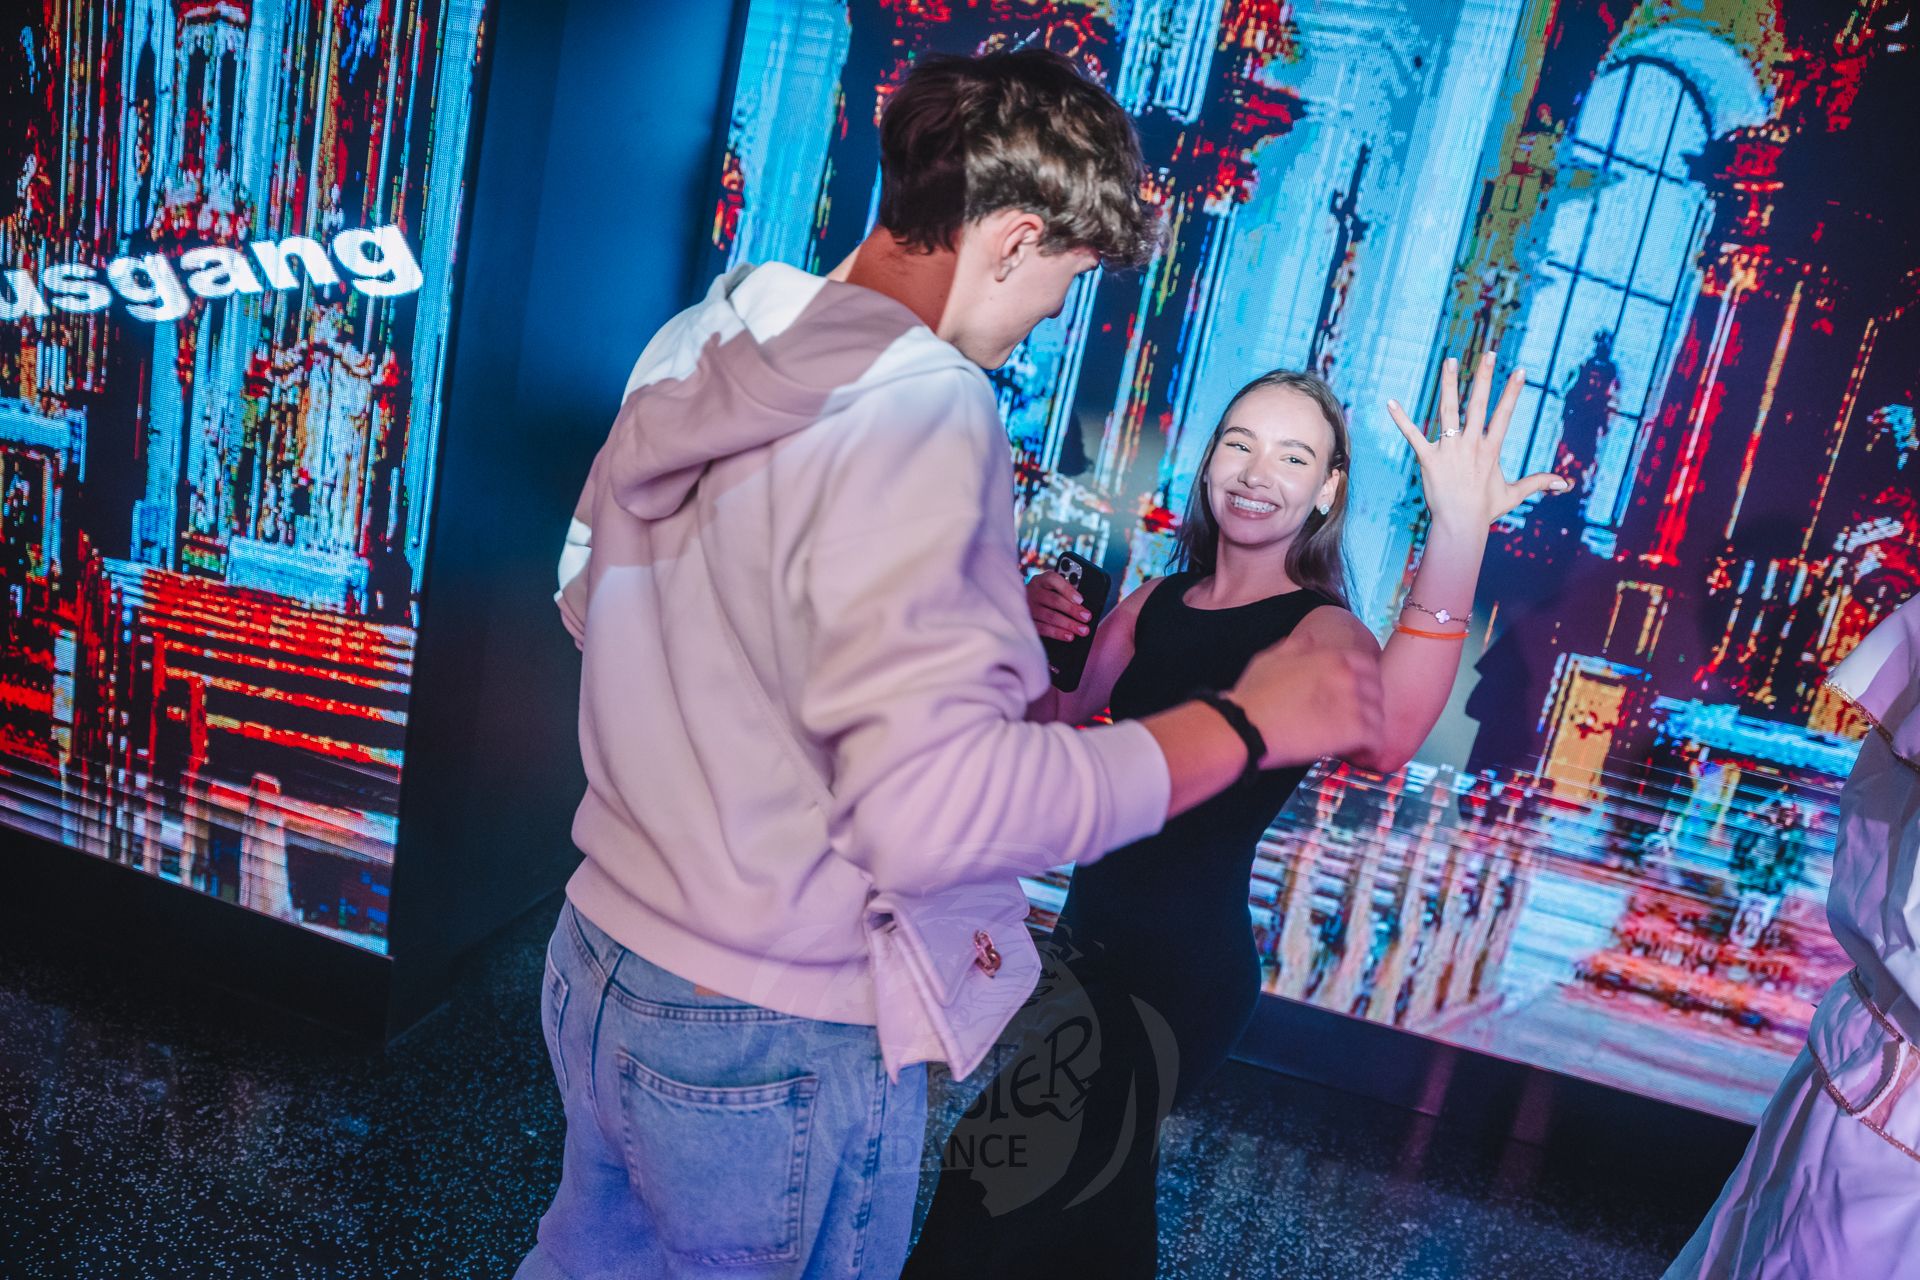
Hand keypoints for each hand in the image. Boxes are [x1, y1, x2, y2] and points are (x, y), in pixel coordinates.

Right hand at [1027, 569, 1090, 642]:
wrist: (1022, 605)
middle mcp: (1034, 592)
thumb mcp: (1053, 588)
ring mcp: (1029, 608)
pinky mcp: (1028, 622)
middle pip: (1054, 600)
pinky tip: (1069, 636)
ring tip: (1082, 630)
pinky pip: (1044, 629)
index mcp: (1042, 580)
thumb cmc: (1046, 596)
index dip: (1068, 590)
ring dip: (1068, 624)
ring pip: (1050, 616)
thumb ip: (1066, 592)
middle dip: (1072, 610)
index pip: (1053, 580)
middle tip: (1087, 617)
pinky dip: (1058, 633)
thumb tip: (1082, 605)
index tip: (1081, 600)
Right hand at [1229, 631, 1382, 767]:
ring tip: (1354, 742)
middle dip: (1368, 707)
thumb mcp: (1270, 659)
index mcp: (1331, 657)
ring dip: (1368, 730)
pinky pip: (1376, 741)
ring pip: (1379, 718)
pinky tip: (1355, 754)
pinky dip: (1369, 749)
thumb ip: (1296, 646)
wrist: (1244, 727)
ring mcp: (1352, 704)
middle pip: (1377, 692)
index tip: (1356, 698)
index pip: (1369, 666)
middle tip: (1355, 722)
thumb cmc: (1252, 695)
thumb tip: (1310, 639)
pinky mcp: (1352, 732)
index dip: (1365, 683)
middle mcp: (1347, 677)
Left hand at [1387, 353, 1570, 537]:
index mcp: (1490, 450)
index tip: (1520, 370)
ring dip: (1450, 385)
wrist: (1459, 525)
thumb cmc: (1485, 509)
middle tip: (1490, 354)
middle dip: (1485, 378)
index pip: (1504, 415)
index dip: (1512, 392)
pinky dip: (1401, 419)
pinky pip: (1412, 435)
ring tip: (1450, 361)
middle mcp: (1471, 445)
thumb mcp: (1514, 494)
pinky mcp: (1428, 459)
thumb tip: (1565, 484)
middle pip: (1479, 405)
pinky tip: (1390, 403)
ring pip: (1449, 411)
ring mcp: (1449, 450)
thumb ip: (1537, 482)